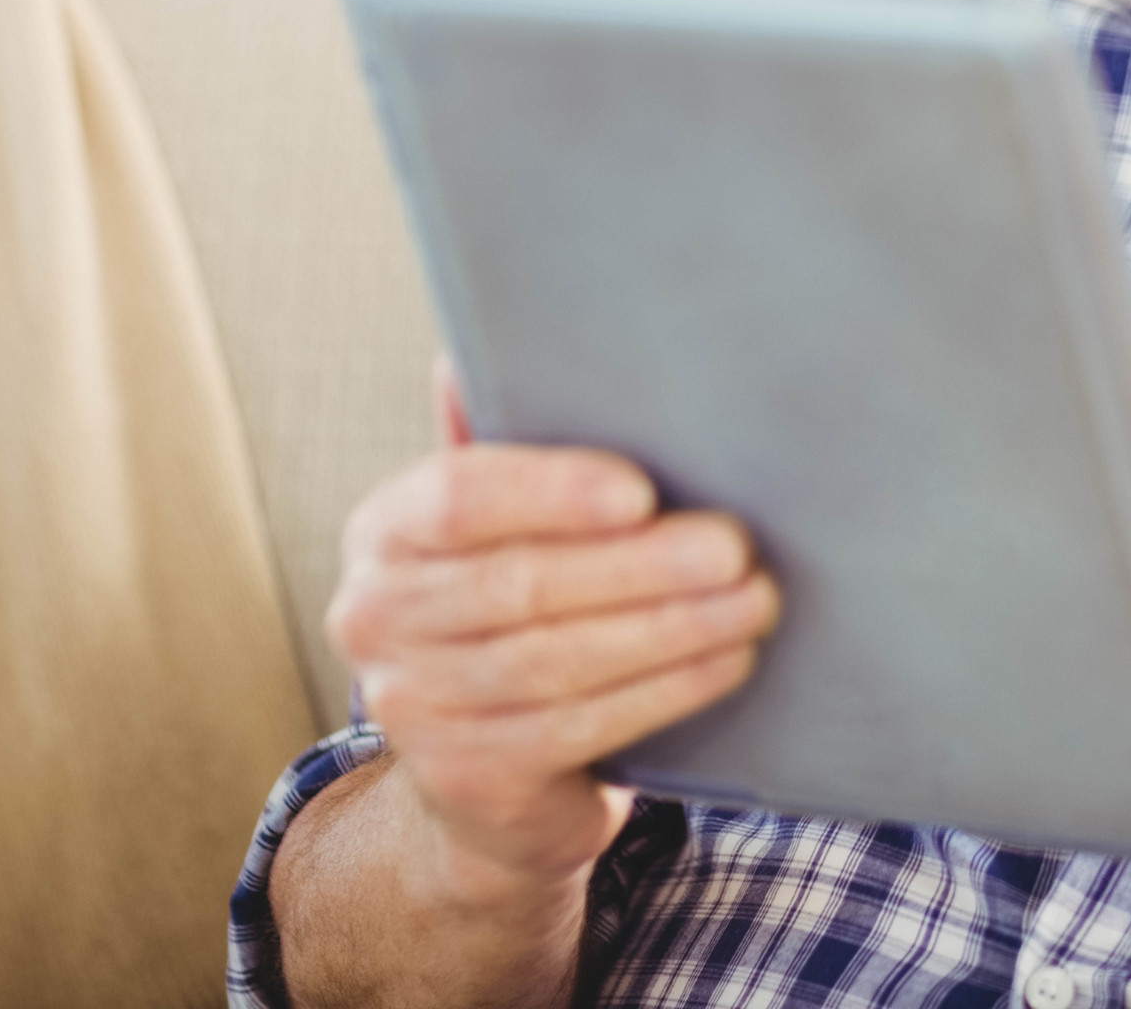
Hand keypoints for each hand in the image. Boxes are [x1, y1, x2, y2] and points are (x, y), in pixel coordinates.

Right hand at [323, 360, 780, 897]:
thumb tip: (473, 352)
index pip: (457, 498)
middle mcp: (375, 616)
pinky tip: (728, 659)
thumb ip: (501, 442)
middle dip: (642, 566)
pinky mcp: (466, 777)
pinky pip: (578, 728)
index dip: (551, 491)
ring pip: (556, 660)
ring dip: (671, 628)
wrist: (485, 770)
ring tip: (754, 600)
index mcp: (385, 531)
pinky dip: (664, 690)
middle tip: (737, 546)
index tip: (643, 491)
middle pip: (520, 585)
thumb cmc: (512, 604)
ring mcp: (414, 707)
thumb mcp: (498, 522)